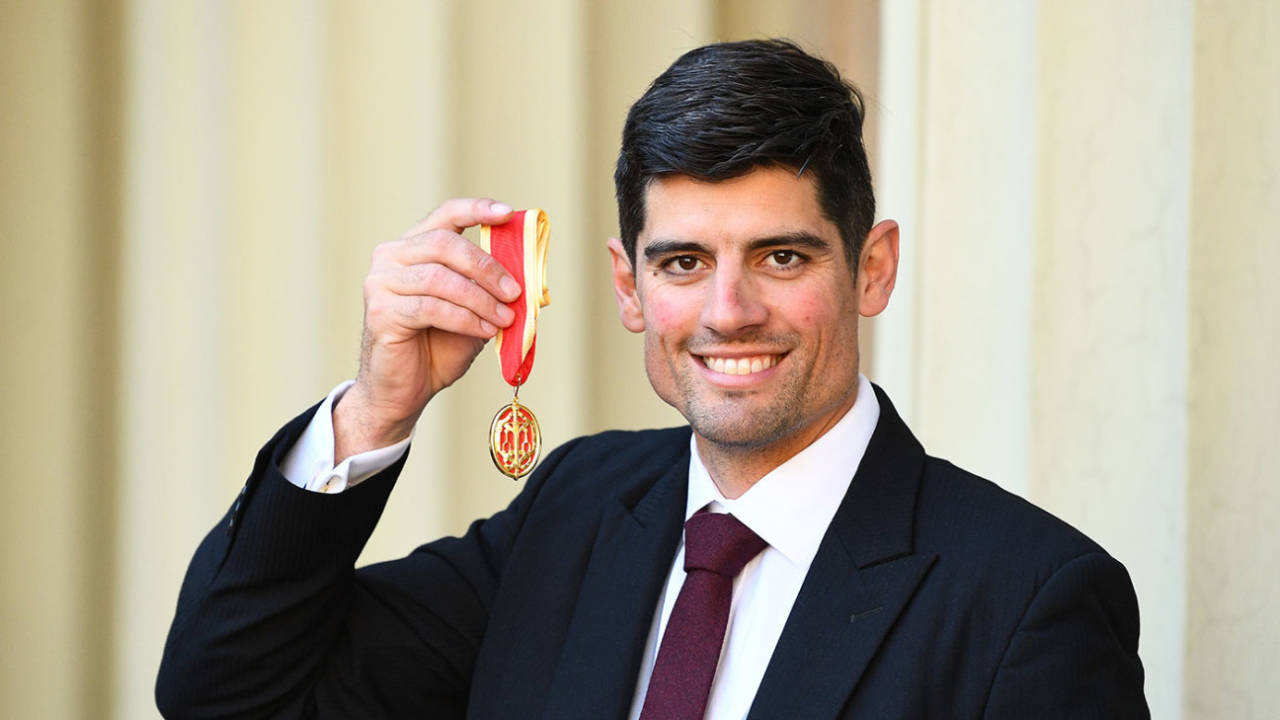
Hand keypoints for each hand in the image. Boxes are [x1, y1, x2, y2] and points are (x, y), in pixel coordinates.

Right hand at [334, 198, 520, 460]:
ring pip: (440, 278)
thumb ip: (489, 289)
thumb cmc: (436, 348)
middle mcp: (390, 257)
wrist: (403, 390)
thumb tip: (526, 277)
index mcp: (412, 247)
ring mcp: (380, 283)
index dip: (476, 210)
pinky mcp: (381, 311)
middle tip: (515, 292)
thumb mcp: (472, 311)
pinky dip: (465, 319)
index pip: (445, 215)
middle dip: (487, 267)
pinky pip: (431, 307)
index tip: (507, 214)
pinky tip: (485, 331)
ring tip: (505, 318)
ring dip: (480, 299)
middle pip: (444, 244)